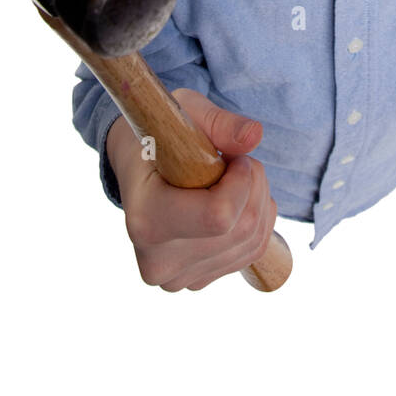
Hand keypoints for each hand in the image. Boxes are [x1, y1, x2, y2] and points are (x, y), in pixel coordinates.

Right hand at [105, 87, 277, 291]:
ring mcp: (177, 277)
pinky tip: (237, 200)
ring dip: (258, 202)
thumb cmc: (160, 135)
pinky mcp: (197, 281)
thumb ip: (220, 124)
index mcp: (145, 219)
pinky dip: (258, 221)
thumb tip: (255, 135)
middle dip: (253, 186)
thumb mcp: (185, 114)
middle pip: (241, 229)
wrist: (137, 167)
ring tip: (231, 178)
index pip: (220, 216)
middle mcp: (157, 260)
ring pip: (252, 242)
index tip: (234, 157)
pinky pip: (252, 253)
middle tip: (235, 161)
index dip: (242, 181)